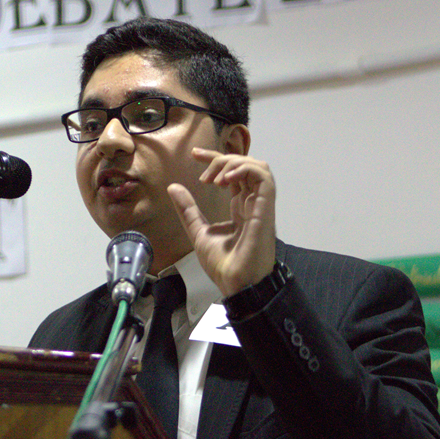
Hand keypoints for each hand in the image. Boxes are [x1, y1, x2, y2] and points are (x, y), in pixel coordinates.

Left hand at [167, 148, 276, 296]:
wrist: (236, 283)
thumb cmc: (223, 264)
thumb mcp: (198, 231)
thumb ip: (188, 210)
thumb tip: (174, 188)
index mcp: (240, 207)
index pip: (232, 174)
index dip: (215, 159)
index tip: (195, 154)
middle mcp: (252, 203)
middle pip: (244, 165)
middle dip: (221, 158)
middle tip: (201, 167)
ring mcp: (260, 204)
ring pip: (257, 166)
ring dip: (234, 163)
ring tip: (215, 178)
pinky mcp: (265, 208)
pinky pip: (263, 177)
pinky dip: (244, 169)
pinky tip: (225, 179)